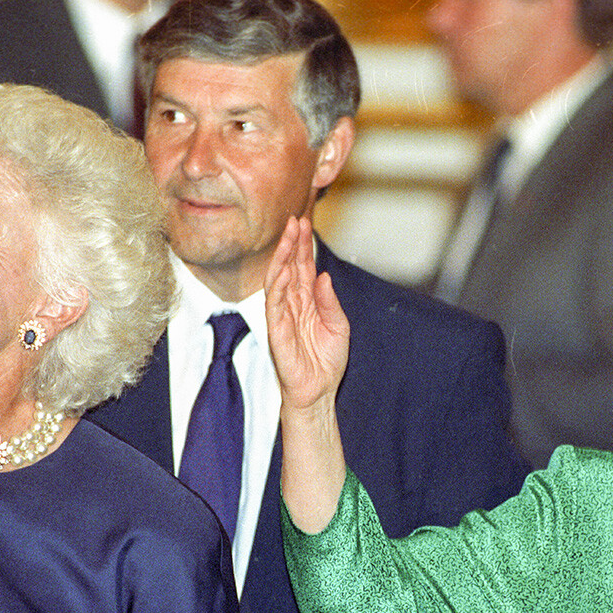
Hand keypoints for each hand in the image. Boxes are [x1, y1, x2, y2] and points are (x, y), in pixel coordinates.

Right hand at [264, 216, 349, 413]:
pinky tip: (281, 271)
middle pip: (289, 268)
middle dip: (291, 244)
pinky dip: (277, 287)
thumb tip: (324, 276)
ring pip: (278, 281)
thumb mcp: (339, 327)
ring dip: (281, 258)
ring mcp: (282, 316)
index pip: (303, 267)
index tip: (303, 222)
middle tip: (294, 220)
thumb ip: (330, 302)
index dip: (303, 245)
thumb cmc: (327, 362)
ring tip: (287, 238)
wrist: (319, 392)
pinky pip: (273, 306)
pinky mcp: (276, 331)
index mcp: (308, 301)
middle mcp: (293, 305)